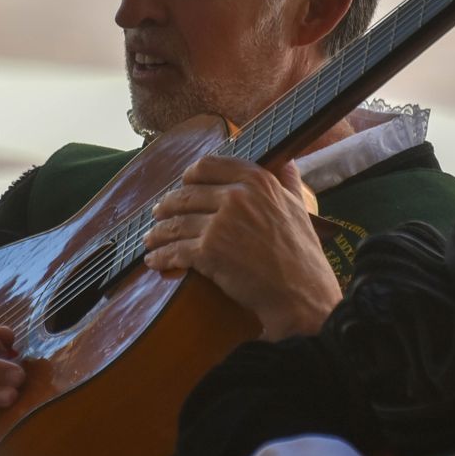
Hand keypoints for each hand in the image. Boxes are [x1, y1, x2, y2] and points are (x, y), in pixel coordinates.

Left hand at [143, 156, 340, 339]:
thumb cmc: (303, 255)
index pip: (210, 166)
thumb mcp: (299, 207)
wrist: (301, 294)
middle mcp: (237, 196)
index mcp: (257, 181)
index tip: (184, 183)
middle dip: (167, 205)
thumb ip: (288, 180)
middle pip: (187, 194)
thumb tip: (286, 161)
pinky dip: (160, 256)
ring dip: (158, 232)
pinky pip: (174, 250)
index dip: (190, 175)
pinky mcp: (208, 252)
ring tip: (151, 238)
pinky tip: (153, 260)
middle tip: (159, 213)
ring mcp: (220, 224)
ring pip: (176, 222)